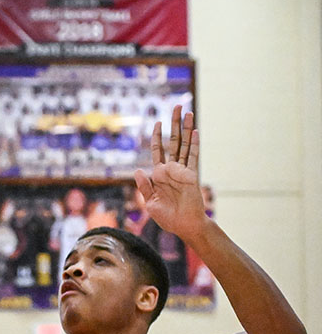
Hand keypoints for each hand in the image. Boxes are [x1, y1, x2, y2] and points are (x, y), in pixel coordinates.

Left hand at [134, 105, 206, 240]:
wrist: (183, 226)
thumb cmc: (167, 217)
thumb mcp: (150, 202)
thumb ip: (144, 186)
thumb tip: (138, 170)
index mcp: (159, 174)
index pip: (158, 150)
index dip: (157, 137)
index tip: (157, 122)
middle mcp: (171, 169)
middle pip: (173, 142)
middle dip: (174, 124)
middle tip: (177, 106)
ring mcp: (182, 171)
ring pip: (184, 145)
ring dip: (186, 128)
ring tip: (188, 112)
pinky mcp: (191, 176)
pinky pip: (193, 157)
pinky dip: (194, 144)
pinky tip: (195, 131)